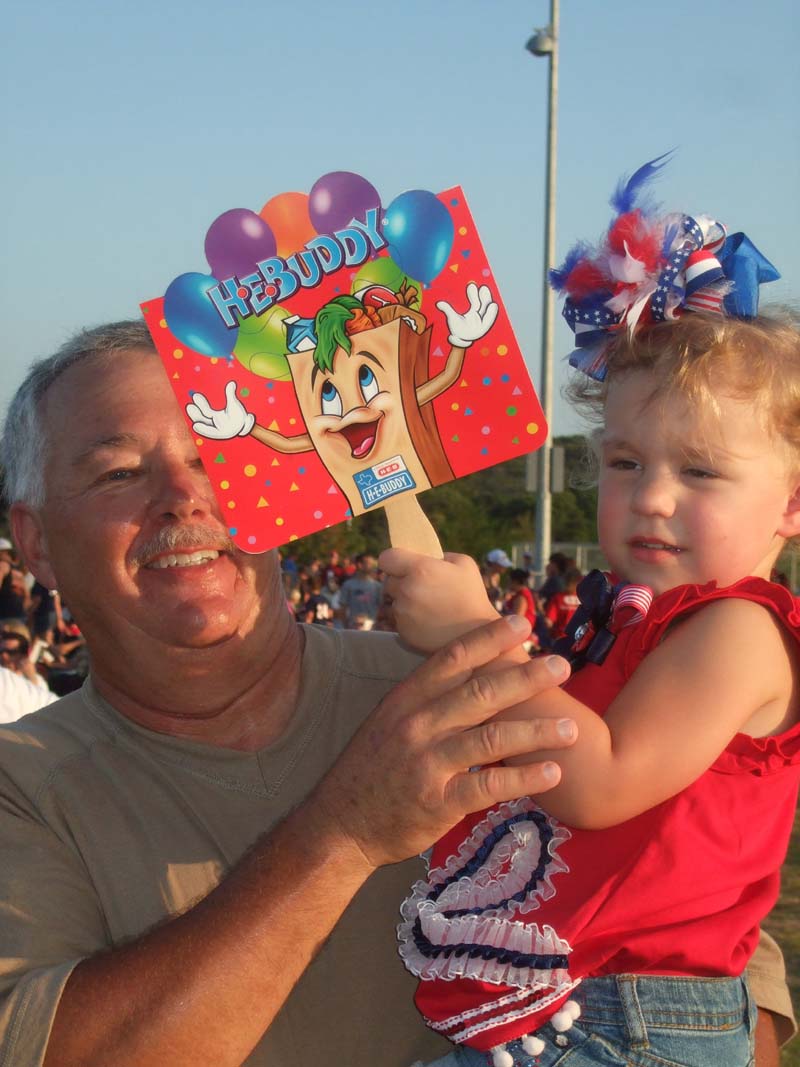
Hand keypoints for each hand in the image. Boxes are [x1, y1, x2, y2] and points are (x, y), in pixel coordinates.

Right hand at [186, 381, 255, 439]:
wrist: (246, 425)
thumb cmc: (238, 415)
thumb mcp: (233, 404)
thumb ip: (230, 394)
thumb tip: (232, 383)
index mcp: (215, 416)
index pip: (206, 410)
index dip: (200, 403)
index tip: (195, 396)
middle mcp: (214, 423)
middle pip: (202, 419)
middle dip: (195, 414)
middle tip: (189, 407)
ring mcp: (217, 429)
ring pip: (205, 427)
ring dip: (199, 423)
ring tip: (192, 420)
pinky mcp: (221, 434)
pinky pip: (211, 432)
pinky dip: (204, 429)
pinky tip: (195, 426)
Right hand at [314, 615, 573, 868]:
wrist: (340, 824)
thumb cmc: (372, 767)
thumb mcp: (389, 720)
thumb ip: (427, 697)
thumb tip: (471, 670)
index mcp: (406, 699)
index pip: (452, 658)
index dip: (488, 638)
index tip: (521, 621)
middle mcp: (417, 725)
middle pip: (480, 693)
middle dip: (525, 678)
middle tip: (562, 666)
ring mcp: (428, 763)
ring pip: (490, 739)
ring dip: (535, 732)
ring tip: (571, 728)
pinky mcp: (438, 802)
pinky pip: (489, 785)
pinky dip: (523, 778)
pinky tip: (551, 772)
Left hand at [380, 548, 496, 652]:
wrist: (476, 635)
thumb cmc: (472, 596)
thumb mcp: (464, 564)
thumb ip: (440, 555)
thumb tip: (424, 556)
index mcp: (419, 569)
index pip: (386, 558)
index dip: (393, 560)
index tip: (401, 565)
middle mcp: (406, 590)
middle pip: (388, 581)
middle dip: (400, 582)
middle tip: (420, 587)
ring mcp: (402, 613)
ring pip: (393, 602)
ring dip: (404, 602)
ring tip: (428, 607)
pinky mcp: (403, 632)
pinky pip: (399, 620)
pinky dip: (409, 620)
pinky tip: (428, 621)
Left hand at [436, 282, 498, 347]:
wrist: (461, 341)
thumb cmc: (458, 329)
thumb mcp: (452, 318)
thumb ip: (447, 309)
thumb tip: (439, 303)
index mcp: (473, 313)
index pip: (475, 302)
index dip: (473, 294)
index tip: (472, 285)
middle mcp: (479, 316)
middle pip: (484, 305)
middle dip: (484, 297)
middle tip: (483, 288)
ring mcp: (482, 322)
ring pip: (487, 312)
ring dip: (489, 306)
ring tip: (492, 301)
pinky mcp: (483, 328)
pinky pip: (488, 320)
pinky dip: (491, 314)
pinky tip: (494, 305)